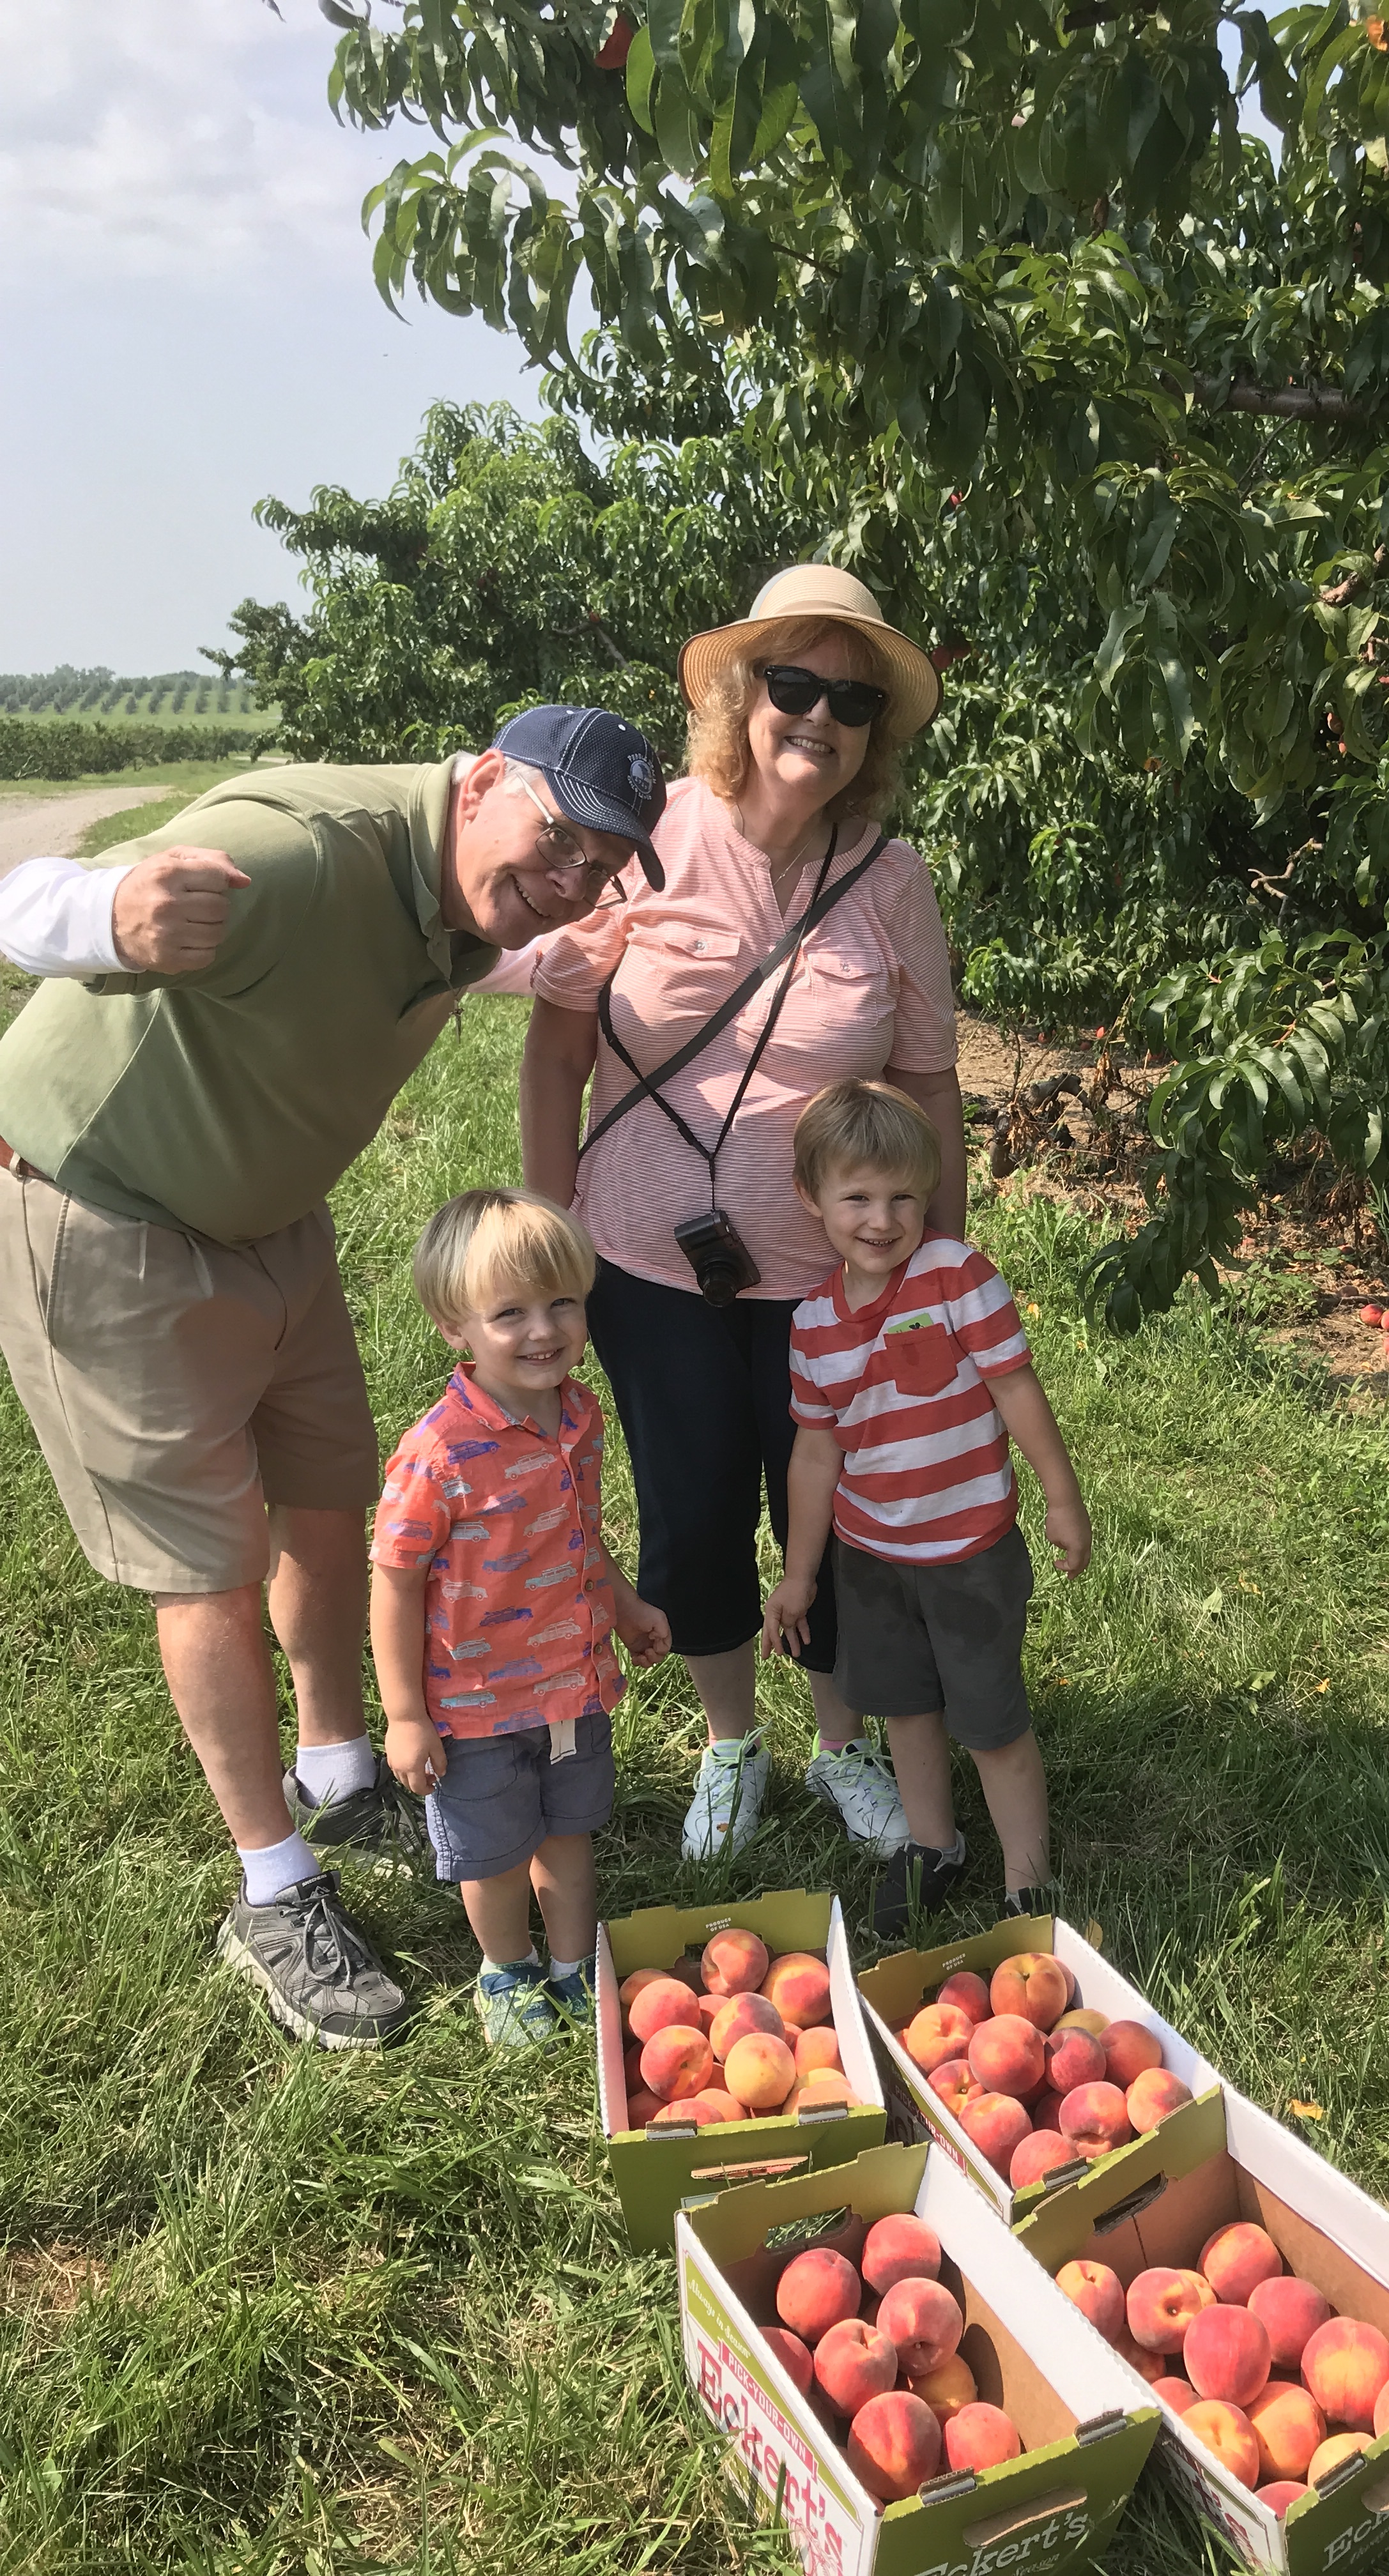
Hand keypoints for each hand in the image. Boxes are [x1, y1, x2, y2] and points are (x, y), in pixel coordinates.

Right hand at [111, 847, 250, 972]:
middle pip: (221, 907)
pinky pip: (207, 956)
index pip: (219, 877)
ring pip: (218, 933)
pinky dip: (204, 949)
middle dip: (216, 905)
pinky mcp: (167, 958)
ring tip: (194, 922)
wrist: (110, 917)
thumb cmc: (150, 883)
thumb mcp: (174, 859)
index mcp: (167, 873)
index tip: (202, 884)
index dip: (216, 881)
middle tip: (198, 905)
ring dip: (213, 927)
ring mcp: (166, 934)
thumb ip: (213, 860)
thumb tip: (245, 881)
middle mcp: (166, 904)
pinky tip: (189, 939)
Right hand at [384, 1712, 444, 1797]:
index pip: (418, 1788)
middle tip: (430, 1776)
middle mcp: (400, 1768)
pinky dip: (404, 1771)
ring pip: (400, 1778)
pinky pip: (395, 1769)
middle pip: (408, 1785)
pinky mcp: (388, 1754)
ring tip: (420, 1769)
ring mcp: (392, 1761)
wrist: (404, 1716)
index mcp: (412, 1768)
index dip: (427, 1790)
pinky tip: (410, 1761)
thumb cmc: (423, 1731)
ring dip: (411, 1779)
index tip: (434, 1784)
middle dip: (419, 1785)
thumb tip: (440, 1774)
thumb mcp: (436, 1747)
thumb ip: (440, 1763)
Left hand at [613, 1592, 670, 1667]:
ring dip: (646, 1663)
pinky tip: (635, 1658)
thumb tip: (660, 1646)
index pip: (665, 1649)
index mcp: (661, 1634)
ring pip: (649, 1661)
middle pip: (658, 1657)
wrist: (623, 1610)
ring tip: (639, 1657)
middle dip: (653, 1658)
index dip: (660, 1650)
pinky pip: (638, 1660)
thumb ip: (664, 1633)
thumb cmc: (641, 1612)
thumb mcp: (659, 1619)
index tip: (653, 1645)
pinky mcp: (633, 1648)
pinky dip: (637, 1662)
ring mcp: (643, 1645)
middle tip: (646, 1651)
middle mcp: (654, 1641)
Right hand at [761, 1576, 816, 1659]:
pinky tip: (806, 1641)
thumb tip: (786, 1628)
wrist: (803, 1578)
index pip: (772, 1631)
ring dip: (792, 1641)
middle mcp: (777, 1613)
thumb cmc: (794, 1592)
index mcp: (771, 1612)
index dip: (775, 1643)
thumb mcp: (790, 1611)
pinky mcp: (798, 1610)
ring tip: (796, 1654)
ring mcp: (788, 1612)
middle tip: (767, 1657)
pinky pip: (799, 1624)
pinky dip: (803, 1632)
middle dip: (772, 1645)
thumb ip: (787, 1623)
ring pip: (789, 1630)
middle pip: (774, 1632)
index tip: (778, 1653)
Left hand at [1046, 1494, 1091, 1576]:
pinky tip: (1073, 1546)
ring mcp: (1088, 1534)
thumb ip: (1059, 1545)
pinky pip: (1085, 1542)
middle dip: (1077, 1570)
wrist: (1066, 1499)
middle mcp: (1086, 1543)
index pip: (1073, 1565)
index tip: (1055, 1562)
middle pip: (1084, 1562)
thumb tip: (1064, 1544)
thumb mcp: (1052, 1536)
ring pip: (1086, 1552)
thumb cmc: (1057, 1518)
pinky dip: (1080, 1549)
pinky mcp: (1087, 1526)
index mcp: (1078, 1548)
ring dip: (1079, 1559)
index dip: (1064, 1567)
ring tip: (1073, 1563)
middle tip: (1071, 1576)